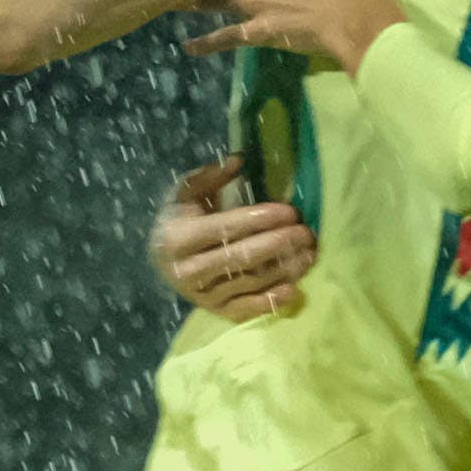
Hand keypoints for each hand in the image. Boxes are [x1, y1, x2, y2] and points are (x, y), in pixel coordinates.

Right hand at [151, 155, 316, 320]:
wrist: (161, 260)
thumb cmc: (179, 220)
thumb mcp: (186, 193)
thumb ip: (210, 177)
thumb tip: (239, 159)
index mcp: (178, 238)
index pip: (226, 228)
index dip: (260, 219)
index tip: (290, 212)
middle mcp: (187, 271)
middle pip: (242, 257)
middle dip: (279, 244)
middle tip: (307, 233)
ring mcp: (201, 295)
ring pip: (249, 282)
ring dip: (284, 270)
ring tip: (309, 255)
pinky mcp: (213, 311)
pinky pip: (245, 309)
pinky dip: (270, 301)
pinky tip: (293, 289)